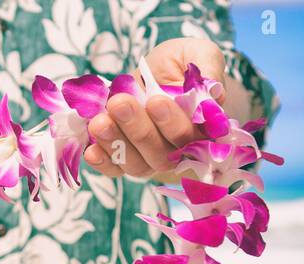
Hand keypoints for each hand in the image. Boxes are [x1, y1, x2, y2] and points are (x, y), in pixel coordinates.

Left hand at [84, 37, 225, 182]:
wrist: (156, 74)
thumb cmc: (180, 64)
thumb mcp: (198, 53)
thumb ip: (208, 68)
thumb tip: (212, 89)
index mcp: (205, 129)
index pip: (193, 136)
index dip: (174, 123)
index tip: (155, 101)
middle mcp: (180, 151)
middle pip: (162, 152)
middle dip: (139, 129)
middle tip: (120, 104)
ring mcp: (152, 158)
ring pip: (138, 163)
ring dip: (117, 144)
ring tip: (100, 122)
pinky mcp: (126, 160)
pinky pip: (116, 170)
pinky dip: (103, 163)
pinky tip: (91, 150)